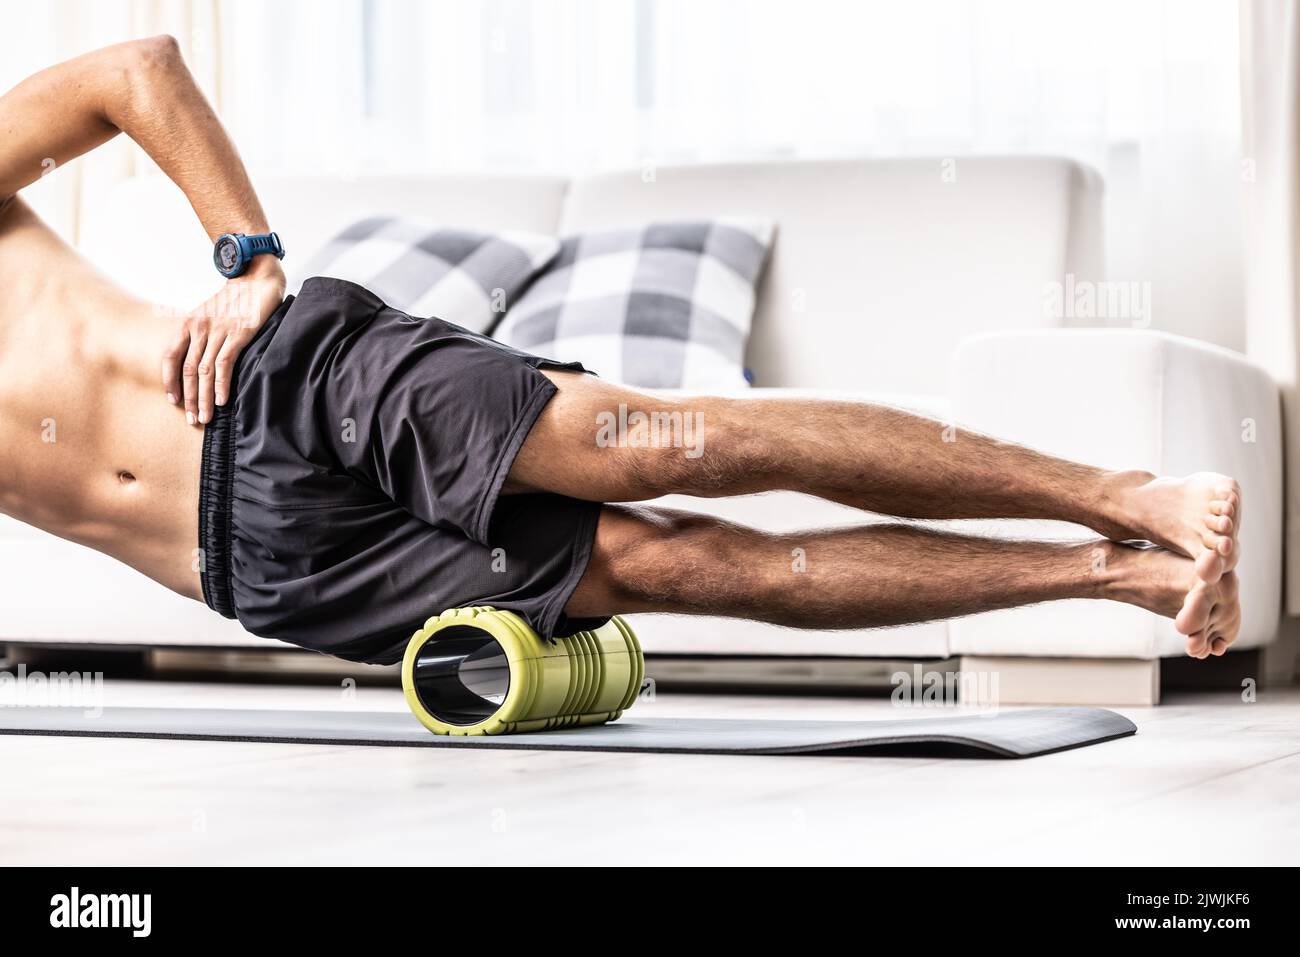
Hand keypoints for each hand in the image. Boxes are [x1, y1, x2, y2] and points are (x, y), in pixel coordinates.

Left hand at [163, 258, 285, 425]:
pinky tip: (221, 401)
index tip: (173, 401)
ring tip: (205, 418)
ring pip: (204, 372)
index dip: (169, 381)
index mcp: (189, 324)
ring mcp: (218, 332)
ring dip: (203, 398)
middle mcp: (199, 328)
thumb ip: (203, 334)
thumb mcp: (210, 313)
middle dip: (188, 398)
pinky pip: (224, 364)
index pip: (170, 356)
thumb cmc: (236, 299)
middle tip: (192, 420)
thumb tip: (201, 361)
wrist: (256, 277)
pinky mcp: (238, 334)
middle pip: (188, 370)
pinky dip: (221, 385)